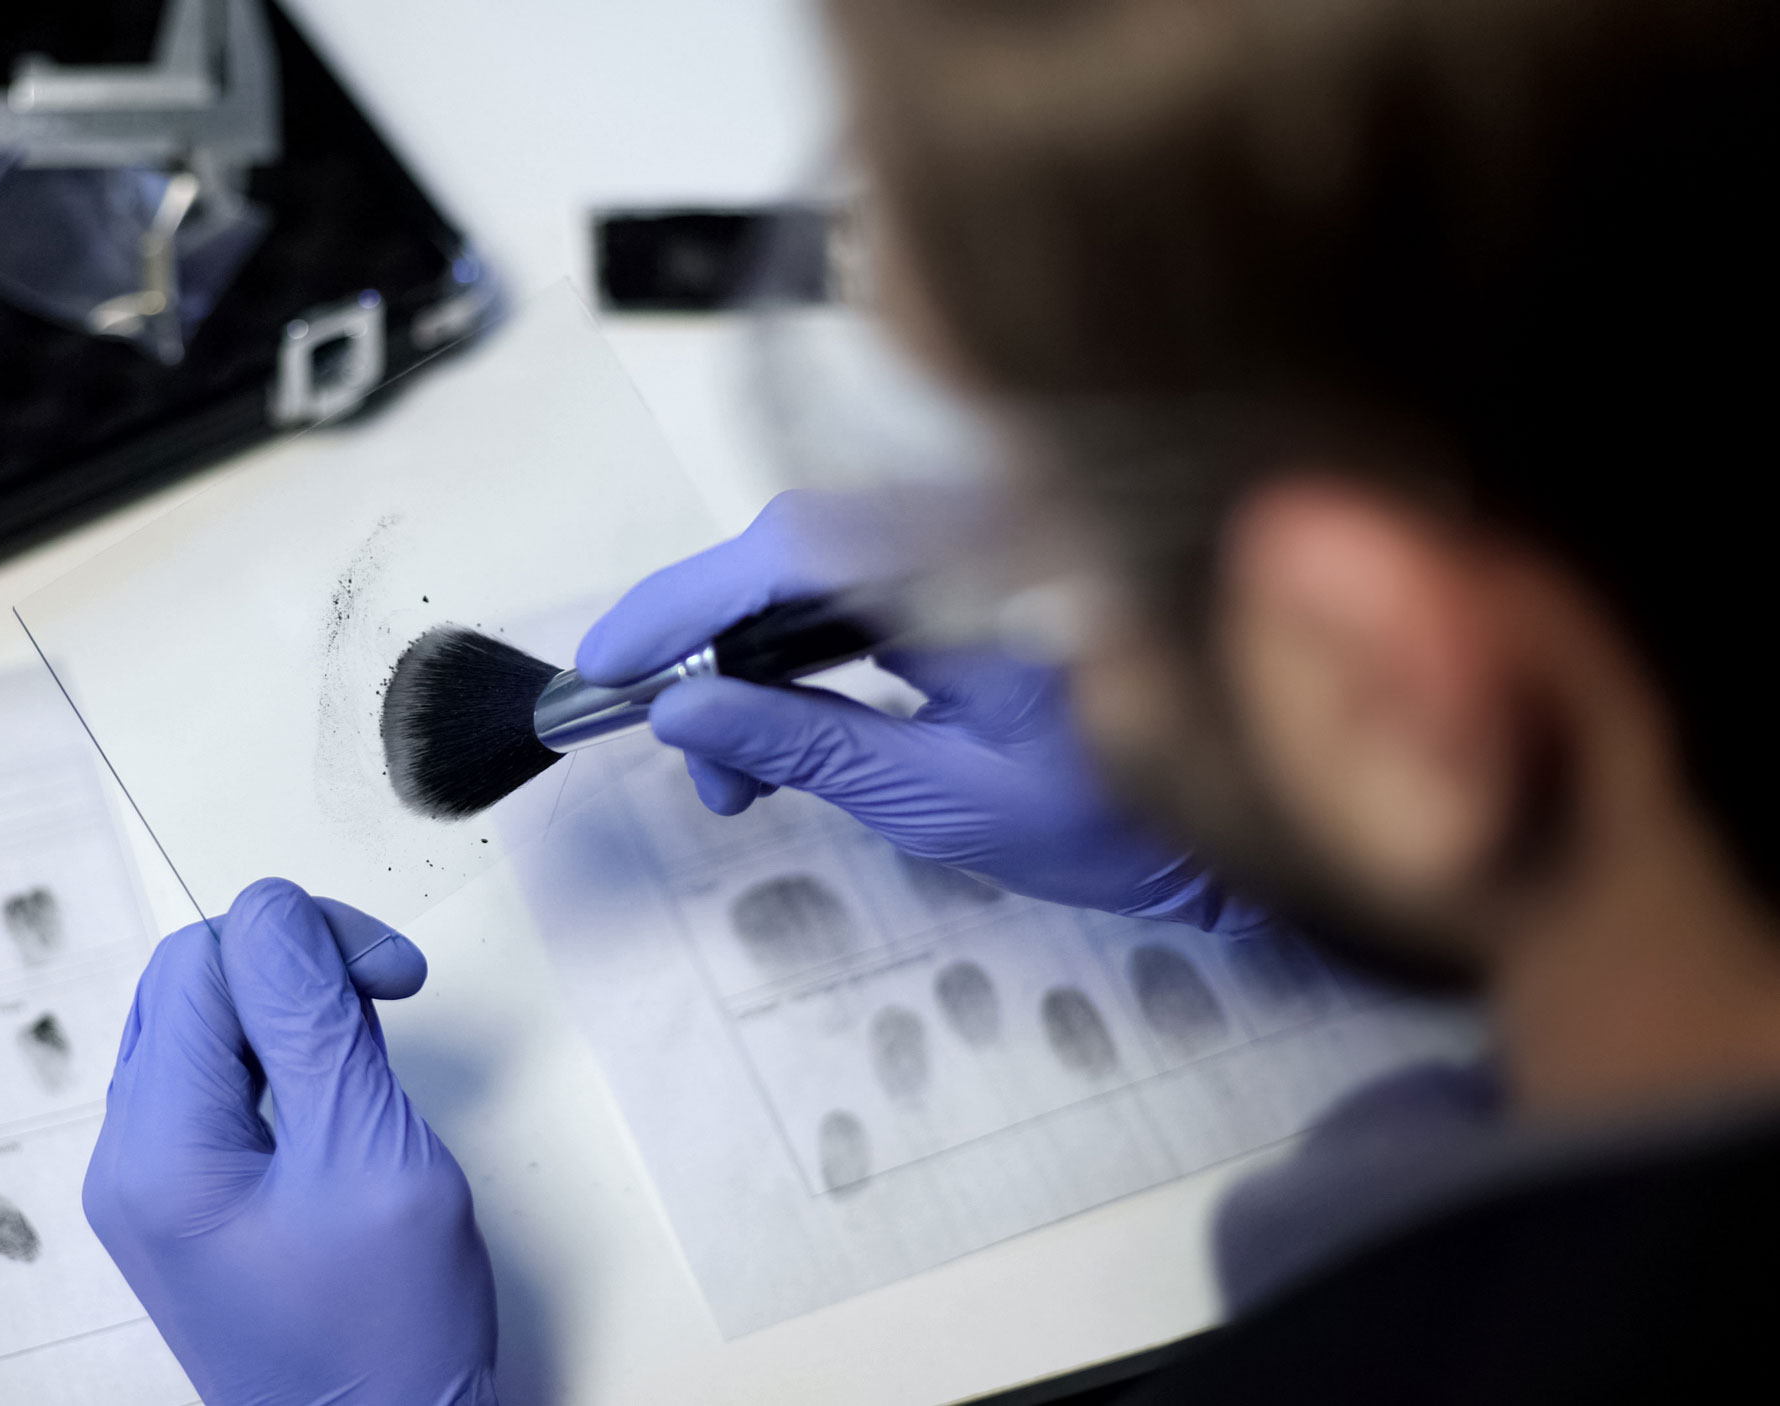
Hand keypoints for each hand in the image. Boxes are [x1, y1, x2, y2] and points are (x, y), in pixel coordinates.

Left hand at [84, 879, 496, 1405]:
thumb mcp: (369, 1155)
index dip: (304, 937)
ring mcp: (152, 1185)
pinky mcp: (187, 1203)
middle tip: (384, 996)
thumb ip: (313, 1019)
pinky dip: (280, 1061)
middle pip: (189, 983)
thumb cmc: (386, 1343)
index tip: (390, 976)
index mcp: (158, 1151)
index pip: (204, 960)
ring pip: (203, 1027)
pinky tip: (338, 1090)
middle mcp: (131, 1162)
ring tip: (367, 1054)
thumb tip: (276, 910)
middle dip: (293, 966)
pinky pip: (217, 1085)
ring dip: (289, 1011)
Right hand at [579, 491, 1263, 930]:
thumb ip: (809, 745)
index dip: (683, 604)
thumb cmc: (1120, 823)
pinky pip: (850, 596)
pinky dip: (796, 658)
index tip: (611, 667)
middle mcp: (966, 537)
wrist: (1234, 831)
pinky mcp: (963, 584)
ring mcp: (966, 557)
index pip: (788, 552)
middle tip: (685, 762)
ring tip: (729, 772)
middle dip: (709, 655)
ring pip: (809, 578)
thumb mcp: (943, 798)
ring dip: (747, 665)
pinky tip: (772, 730)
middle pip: (787, 557)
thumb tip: (687, 712)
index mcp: (971, 568)